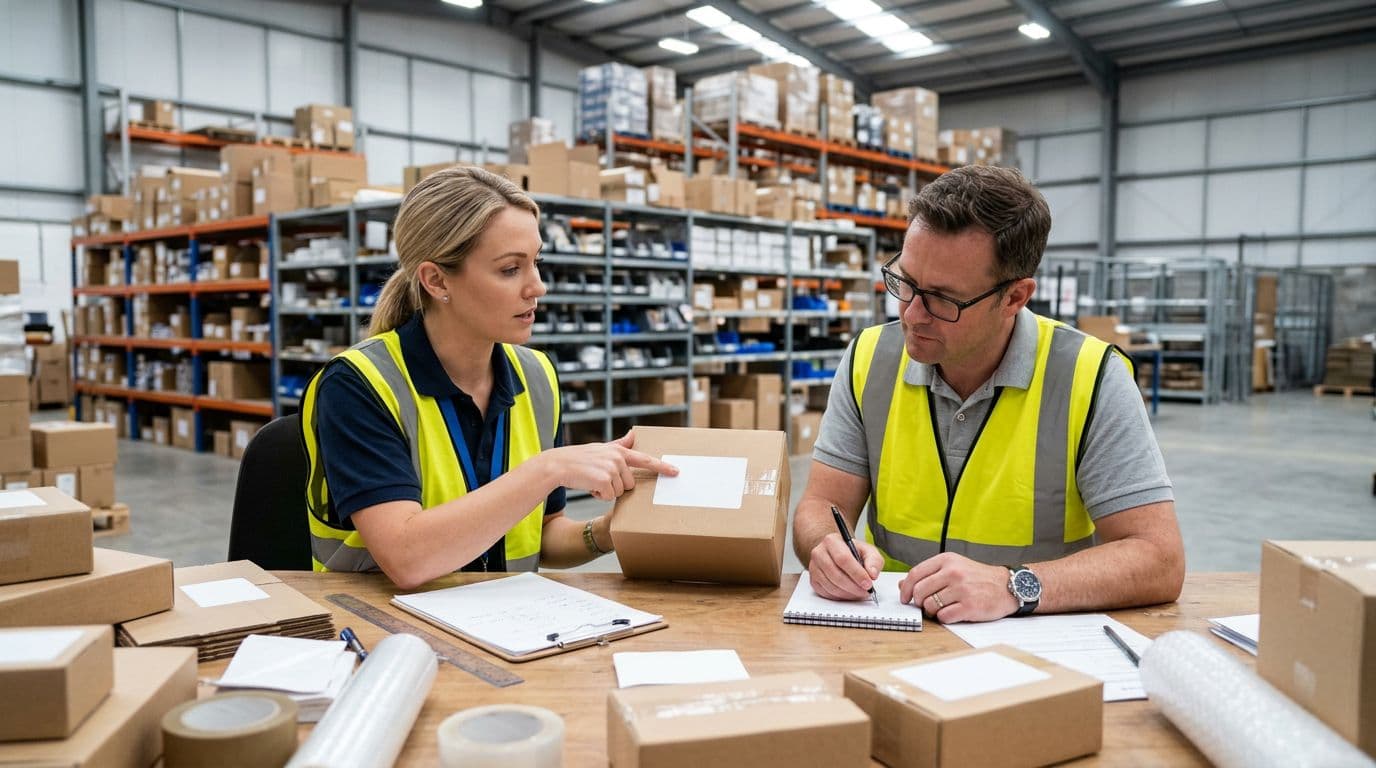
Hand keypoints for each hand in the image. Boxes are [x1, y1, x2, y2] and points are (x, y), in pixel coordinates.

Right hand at [541, 430, 678, 500]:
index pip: (645, 459)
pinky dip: (599, 495)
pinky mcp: (604, 480)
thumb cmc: (580, 459)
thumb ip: (620, 444)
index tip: (676, 471)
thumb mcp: (602, 448)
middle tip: (600, 478)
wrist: (558, 465)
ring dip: (606, 491)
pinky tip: (589, 485)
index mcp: (619, 451)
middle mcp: (618, 458)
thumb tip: (634, 434)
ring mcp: (611, 469)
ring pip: (620, 492)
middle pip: (630, 483)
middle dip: (617, 485)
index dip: (662, 466)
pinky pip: (609, 496)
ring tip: (593, 480)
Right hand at [807, 533, 884, 600]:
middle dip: (853, 587)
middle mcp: (819, 553)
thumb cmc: (852, 552)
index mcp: (831, 541)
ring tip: (859, 593)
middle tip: (865, 591)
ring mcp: (814, 567)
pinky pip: (826, 593)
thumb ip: (874, 560)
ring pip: (830, 586)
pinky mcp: (813, 580)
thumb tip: (872, 574)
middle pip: (835, 574)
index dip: (857, 573)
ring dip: (848, 593)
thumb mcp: (867, 550)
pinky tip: (849, 593)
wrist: (837, 553)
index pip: (843, 559)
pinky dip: (840, 597)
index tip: (868, 583)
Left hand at [898, 553, 1017, 622]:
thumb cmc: (978, 578)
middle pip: (920, 591)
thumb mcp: (954, 567)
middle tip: (925, 605)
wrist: (1008, 586)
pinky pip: (944, 617)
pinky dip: (944, 618)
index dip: (906, 589)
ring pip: (930, 605)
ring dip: (932, 611)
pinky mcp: (969, 606)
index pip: (915, 574)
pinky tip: (952, 613)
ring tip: (942, 608)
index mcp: (946, 560)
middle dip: (919, 602)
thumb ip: (929, 574)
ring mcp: (961, 589)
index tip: (905, 598)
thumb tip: (903, 585)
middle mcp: (953, 573)